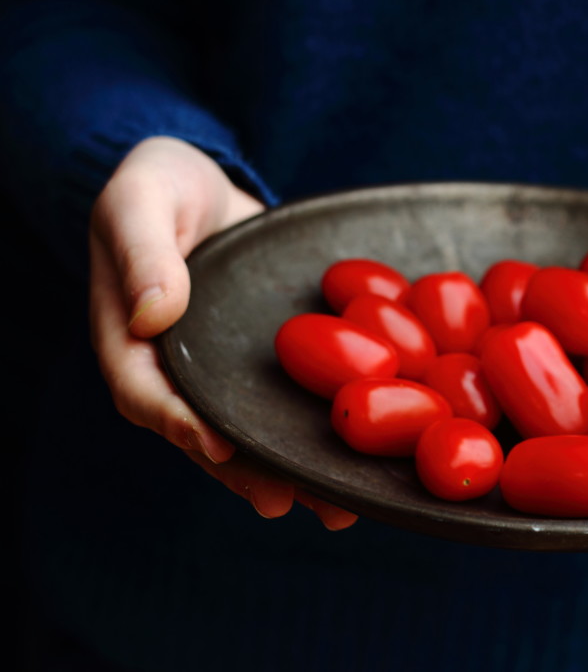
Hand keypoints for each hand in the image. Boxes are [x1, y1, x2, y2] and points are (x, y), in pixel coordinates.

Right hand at [89, 136, 356, 529]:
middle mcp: (176, 371)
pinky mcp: (261, 366)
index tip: (220, 446)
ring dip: (287, 470)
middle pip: (202, 435)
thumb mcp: (141, 200)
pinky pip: (283, 403)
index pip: (144, 395)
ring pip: (249, 433)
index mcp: (130, 341)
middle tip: (286, 501)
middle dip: (245, 472)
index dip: (179, 424)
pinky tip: (355, 460)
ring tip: (334, 507)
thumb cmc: (158, 186)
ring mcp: (221, 374)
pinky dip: (313, 432)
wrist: (202, 184)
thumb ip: (143, 251)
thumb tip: (152, 314)